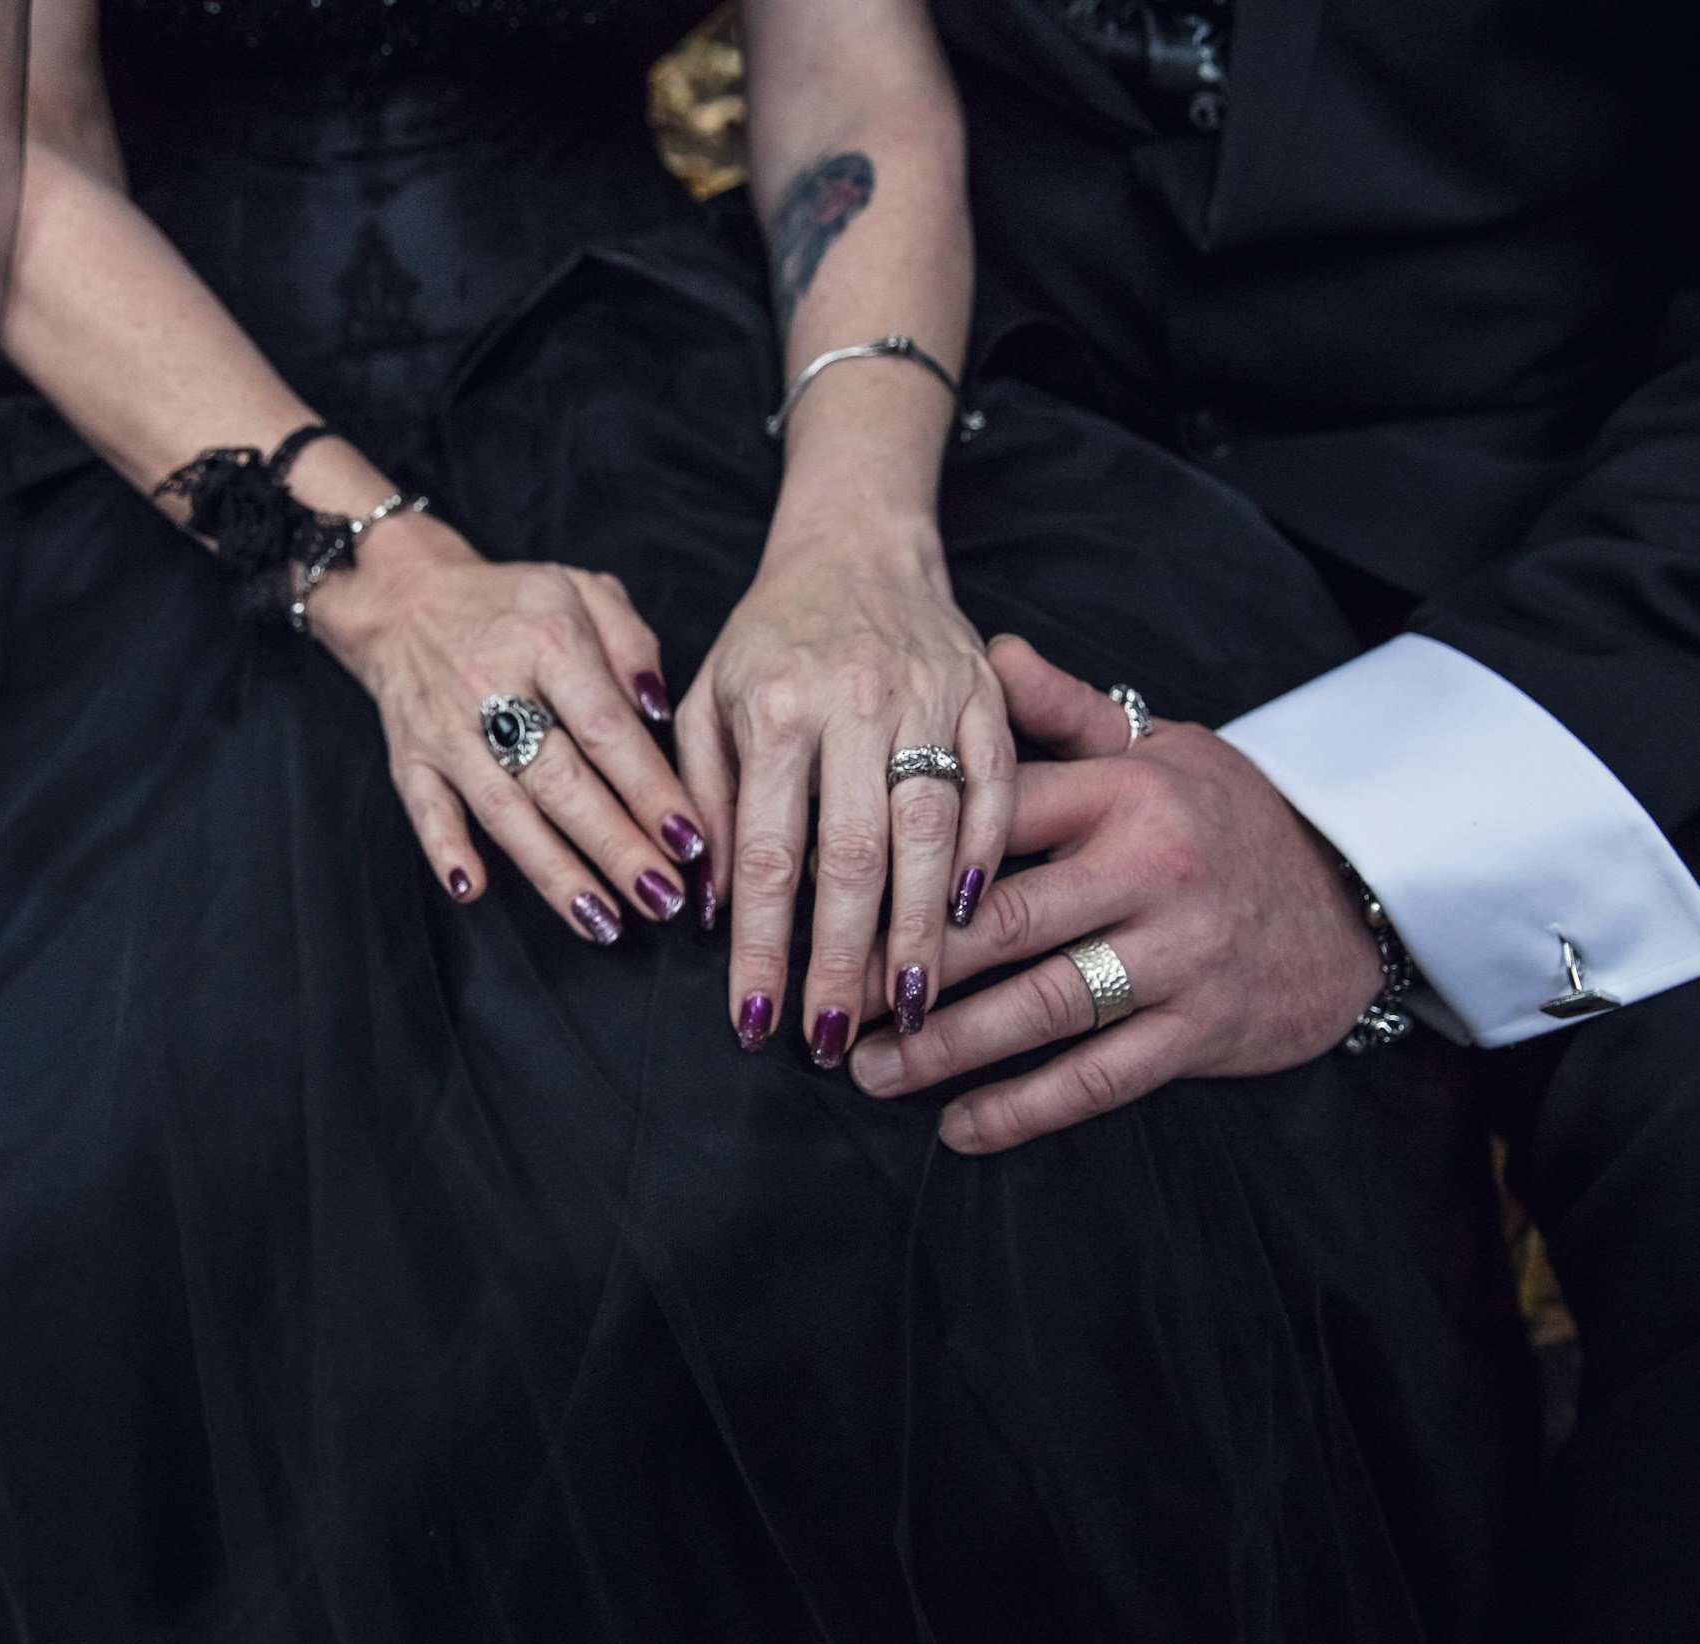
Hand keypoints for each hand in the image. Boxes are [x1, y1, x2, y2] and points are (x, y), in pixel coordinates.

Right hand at [312, 515, 707, 942]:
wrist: (406, 598)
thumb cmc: (514, 603)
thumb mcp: (583, 589)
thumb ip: (633, 644)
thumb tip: (659, 711)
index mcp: (547, 642)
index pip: (607, 731)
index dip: (650, 791)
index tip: (690, 840)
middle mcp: (494, 688)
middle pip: (562, 782)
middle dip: (616, 847)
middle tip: (662, 897)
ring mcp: (446, 729)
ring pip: (503, 810)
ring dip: (553, 871)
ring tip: (603, 921)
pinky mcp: (408, 757)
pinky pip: (424, 809)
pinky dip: (445, 849)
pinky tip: (475, 890)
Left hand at [676, 514, 1015, 1062]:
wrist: (857, 548)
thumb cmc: (770, 640)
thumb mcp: (709, 703)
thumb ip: (701, 799)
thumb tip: (700, 908)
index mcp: (776, 707)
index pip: (767, 851)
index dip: (762, 944)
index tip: (756, 1018)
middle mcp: (856, 704)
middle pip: (853, 856)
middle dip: (844, 960)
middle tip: (834, 1039)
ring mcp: (930, 698)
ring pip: (931, 831)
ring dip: (923, 931)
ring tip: (912, 1010)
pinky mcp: (986, 697)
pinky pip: (999, 787)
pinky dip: (988, 856)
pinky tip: (972, 920)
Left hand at [847, 635, 1383, 1151]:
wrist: (1355, 897)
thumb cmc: (1227, 815)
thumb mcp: (1158, 746)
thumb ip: (1064, 711)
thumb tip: (989, 649)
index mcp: (1124, 792)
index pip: (993, 816)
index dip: (900, 853)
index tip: (821, 884)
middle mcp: (1150, 871)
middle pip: (1001, 923)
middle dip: (903, 966)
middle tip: (827, 995)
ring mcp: (1178, 956)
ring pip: (1042, 1006)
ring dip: (945, 1047)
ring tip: (868, 1068)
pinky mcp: (1201, 1029)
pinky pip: (1100, 1076)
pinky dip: (1025, 1108)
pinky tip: (957, 1128)